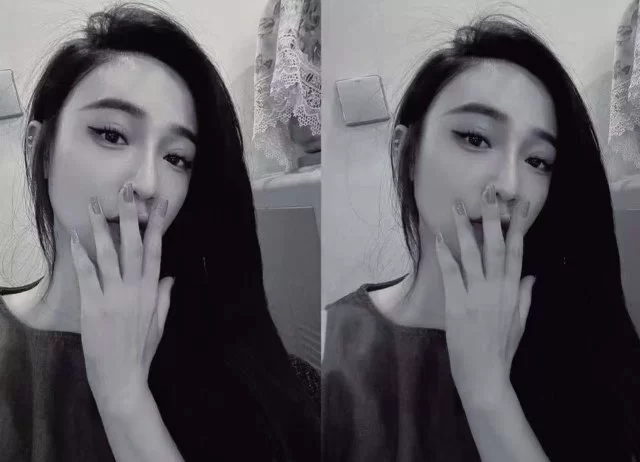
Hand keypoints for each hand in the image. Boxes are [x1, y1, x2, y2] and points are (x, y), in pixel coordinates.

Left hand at [70, 184, 173, 411]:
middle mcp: (135, 289)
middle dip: (131, 216)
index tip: (160, 203)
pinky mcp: (92, 306)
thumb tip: (170, 276)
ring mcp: (113, 296)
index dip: (158, 225)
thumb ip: (165, 297)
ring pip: (108, 255)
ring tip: (95, 205)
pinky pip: (87, 275)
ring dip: (101, 228)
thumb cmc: (142, 351)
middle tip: (127, 190)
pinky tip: (75, 238)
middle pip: (133, 246)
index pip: (157, 251)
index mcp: (153, 291)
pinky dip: (81, 255)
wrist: (123, 377)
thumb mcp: (160, 324)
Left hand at [435, 186, 535, 403]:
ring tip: (457, 206)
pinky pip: (451, 274)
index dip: (519, 226)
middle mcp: (498, 288)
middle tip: (487, 192)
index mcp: (514, 291)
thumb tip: (532, 275)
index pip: (518, 252)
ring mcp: (477, 295)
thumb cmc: (502, 349)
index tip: (519, 204)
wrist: (485, 375)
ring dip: (464, 229)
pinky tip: (440, 238)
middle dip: (492, 217)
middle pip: (495, 246)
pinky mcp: (457, 304)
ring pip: (472, 255)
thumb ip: (526, 296)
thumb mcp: (520, 322)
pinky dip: (445, 254)